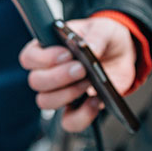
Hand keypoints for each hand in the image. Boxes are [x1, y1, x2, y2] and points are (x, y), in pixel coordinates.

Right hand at [19, 17, 136, 131]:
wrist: (122, 55)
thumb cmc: (104, 38)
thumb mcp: (103, 28)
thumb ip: (96, 36)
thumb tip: (89, 48)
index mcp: (47, 48)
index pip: (29, 57)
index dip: (43, 58)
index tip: (67, 54)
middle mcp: (49, 72)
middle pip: (36, 82)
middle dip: (58, 77)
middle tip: (81, 69)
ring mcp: (60, 92)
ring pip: (46, 102)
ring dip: (67, 94)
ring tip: (89, 82)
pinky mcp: (76, 108)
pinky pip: (69, 121)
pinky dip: (82, 116)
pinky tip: (95, 101)